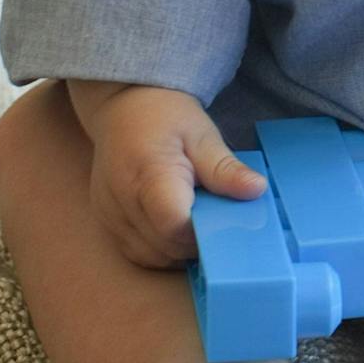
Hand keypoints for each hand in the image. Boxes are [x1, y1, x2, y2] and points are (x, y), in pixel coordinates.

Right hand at [81, 83, 267, 269]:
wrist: (124, 106)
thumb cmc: (166, 117)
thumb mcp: (202, 134)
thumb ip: (225, 168)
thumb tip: (257, 190)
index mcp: (149, 173)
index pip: (175, 223)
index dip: (204, 230)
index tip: (223, 216)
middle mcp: (123, 200)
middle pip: (166, 245)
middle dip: (198, 240)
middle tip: (216, 215)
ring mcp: (109, 215)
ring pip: (152, 256)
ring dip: (180, 248)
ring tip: (197, 218)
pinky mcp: (106, 223)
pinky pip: (138, 252)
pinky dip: (162, 249)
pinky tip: (177, 227)